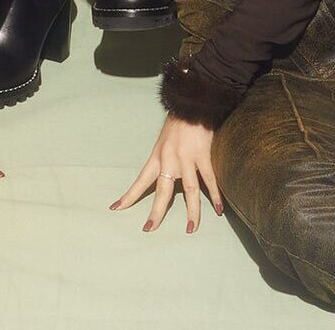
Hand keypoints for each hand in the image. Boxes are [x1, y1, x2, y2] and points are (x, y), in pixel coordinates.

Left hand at [110, 114, 221, 232]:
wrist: (191, 104)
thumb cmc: (177, 124)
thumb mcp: (163, 142)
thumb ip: (164, 161)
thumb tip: (164, 179)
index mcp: (157, 157)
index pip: (140, 180)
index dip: (129, 196)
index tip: (116, 208)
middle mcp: (169, 159)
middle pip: (162, 191)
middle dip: (156, 212)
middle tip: (149, 229)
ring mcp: (187, 158)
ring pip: (189, 190)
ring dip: (191, 212)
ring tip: (191, 229)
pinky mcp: (202, 154)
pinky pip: (209, 179)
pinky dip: (214, 196)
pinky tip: (218, 210)